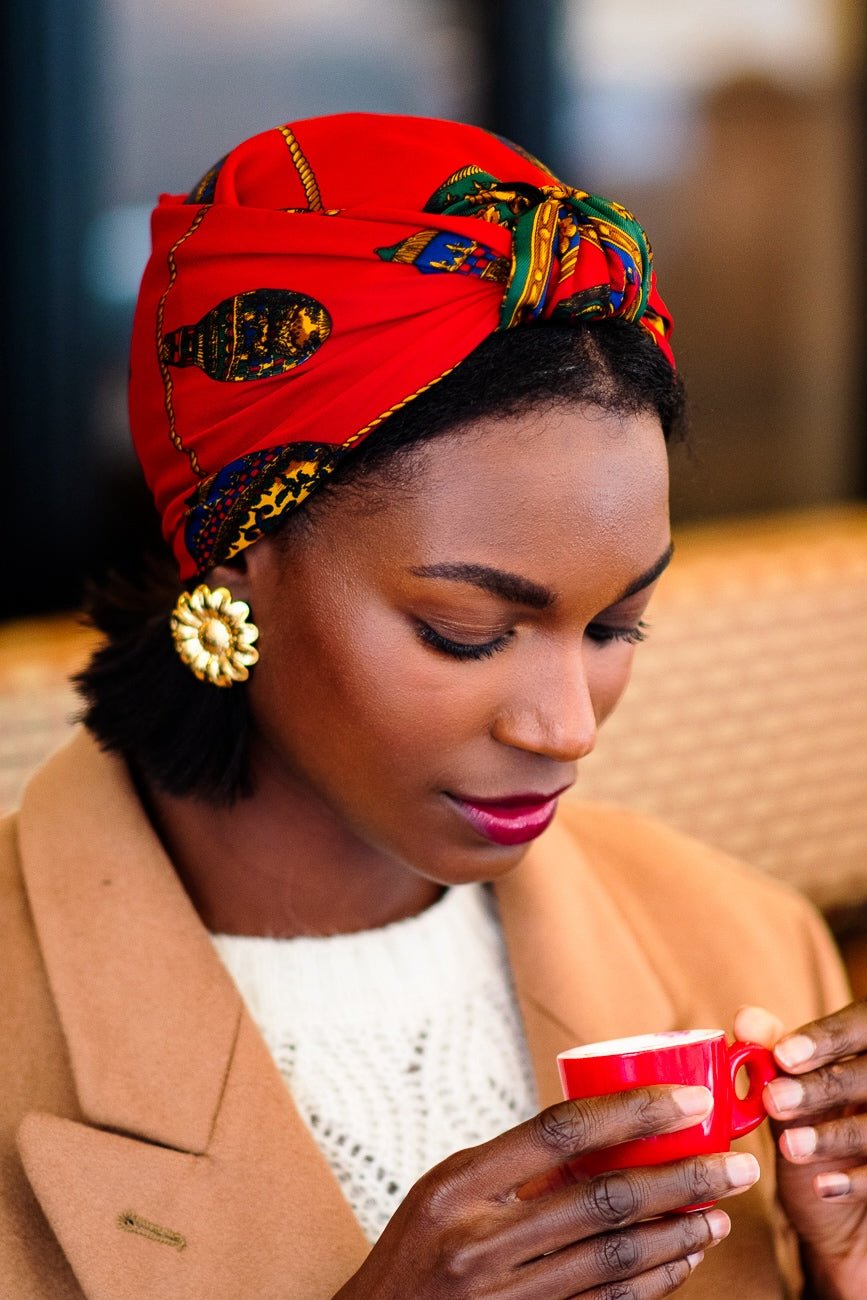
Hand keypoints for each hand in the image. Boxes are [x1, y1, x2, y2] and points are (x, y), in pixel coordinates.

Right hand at [335, 1084, 759, 1298]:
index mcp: (460, 1187)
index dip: (633, 1112)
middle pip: (603, 1198)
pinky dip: (655, 1281)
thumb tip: (602, 1130)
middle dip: (681, 1177)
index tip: (687, 1101)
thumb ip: (514, 1167)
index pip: (561, 1132)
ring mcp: (506, 1296)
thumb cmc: (415, 1253)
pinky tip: (683, 1259)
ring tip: (718, 1209)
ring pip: (616, 1258)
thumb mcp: (446, 1191)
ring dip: (678, 1232)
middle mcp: (482, 1243)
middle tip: (733, 1162)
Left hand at [737, 1003, 866, 1299]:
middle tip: (773, 1101)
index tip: (782, 1056)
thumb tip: (744, 1019)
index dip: (822, 1039)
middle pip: (866, 1074)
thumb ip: (772, 1050)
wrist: (844, 1199)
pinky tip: (821, 1186)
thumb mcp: (794, 1087)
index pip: (855, 1027)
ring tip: (789, 1146)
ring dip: (830, 1136)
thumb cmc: (818, 1121)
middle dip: (819, 1088)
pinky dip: (853, 1181)